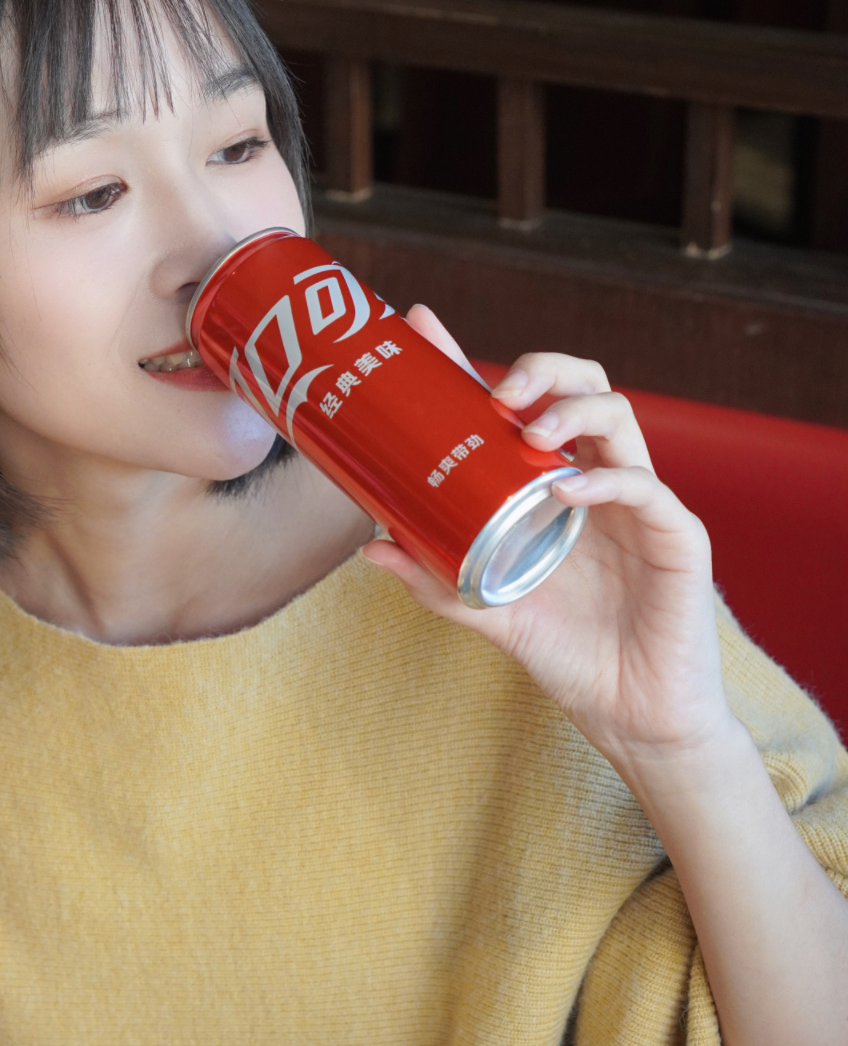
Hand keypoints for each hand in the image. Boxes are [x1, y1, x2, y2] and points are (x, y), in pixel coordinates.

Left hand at [361, 309, 733, 766]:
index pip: (520, 404)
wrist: (631, 717)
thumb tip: (368, 545)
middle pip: (582, 385)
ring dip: (571, 410)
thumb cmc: (569, 656)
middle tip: (497, 395)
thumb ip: (435, 579)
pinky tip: (567, 490)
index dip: (474, 362)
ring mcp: (640, 503)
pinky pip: (645, 488)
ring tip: (529, 432)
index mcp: (555, 485)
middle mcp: (598, 479)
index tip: (423, 327)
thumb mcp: (488, 610)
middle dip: (540, 371)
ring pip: (619, 416)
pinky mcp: (677, 537)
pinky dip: (605, 481)